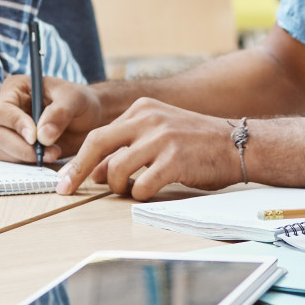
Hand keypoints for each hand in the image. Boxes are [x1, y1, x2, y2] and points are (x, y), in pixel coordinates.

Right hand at [0, 73, 103, 165]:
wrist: (90, 119)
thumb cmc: (81, 101)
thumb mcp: (75, 99)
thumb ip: (59, 113)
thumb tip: (42, 136)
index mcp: (16, 89)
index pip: (1, 110)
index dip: (15, 125)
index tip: (35, 137)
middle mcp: (8, 110)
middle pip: (0, 134)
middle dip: (23, 147)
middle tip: (50, 152)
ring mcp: (10, 130)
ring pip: (4, 151)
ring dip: (28, 157)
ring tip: (55, 152)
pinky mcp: (17, 148)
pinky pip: (14, 161)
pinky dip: (30, 164)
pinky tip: (50, 157)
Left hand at [56, 97, 240, 199]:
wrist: (239, 144)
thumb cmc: (197, 143)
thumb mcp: (160, 132)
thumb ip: (129, 146)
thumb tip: (94, 172)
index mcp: (142, 109)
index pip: (99, 134)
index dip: (79, 159)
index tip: (66, 178)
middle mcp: (149, 119)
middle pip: (97, 144)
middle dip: (76, 170)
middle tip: (65, 189)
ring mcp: (161, 139)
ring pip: (116, 169)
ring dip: (116, 186)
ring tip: (128, 189)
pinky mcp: (174, 160)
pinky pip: (141, 186)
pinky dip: (139, 195)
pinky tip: (149, 192)